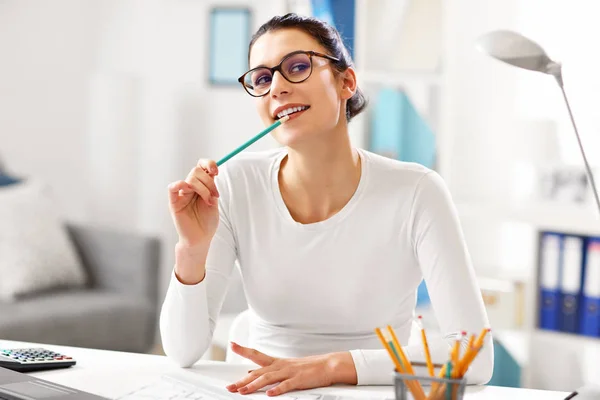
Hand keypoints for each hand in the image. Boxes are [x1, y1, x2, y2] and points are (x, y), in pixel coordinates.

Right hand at [168, 159, 219, 246]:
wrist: (201, 238)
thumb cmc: (207, 222)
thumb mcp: (214, 201)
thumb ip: (211, 187)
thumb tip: (212, 173)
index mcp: (200, 185)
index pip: (201, 166)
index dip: (208, 164)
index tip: (216, 171)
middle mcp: (190, 187)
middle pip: (196, 171)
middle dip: (209, 182)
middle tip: (216, 195)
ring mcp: (182, 194)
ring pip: (190, 179)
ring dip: (203, 189)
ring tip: (209, 202)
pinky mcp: (174, 203)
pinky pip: (172, 189)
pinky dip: (178, 184)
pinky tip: (186, 188)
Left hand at [225, 342, 356, 396]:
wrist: (327, 365)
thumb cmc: (308, 367)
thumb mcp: (286, 367)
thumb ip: (269, 371)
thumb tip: (251, 374)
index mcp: (277, 362)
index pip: (257, 354)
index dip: (244, 350)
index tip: (232, 344)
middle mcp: (281, 366)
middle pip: (258, 372)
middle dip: (243, 380)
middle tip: (230, 386)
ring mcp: (290, 372)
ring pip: (268, 378)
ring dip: (254, 385)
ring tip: (243, 391)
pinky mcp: (299, 380)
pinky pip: (286, 385)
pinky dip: (277, 389)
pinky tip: (270, 394)